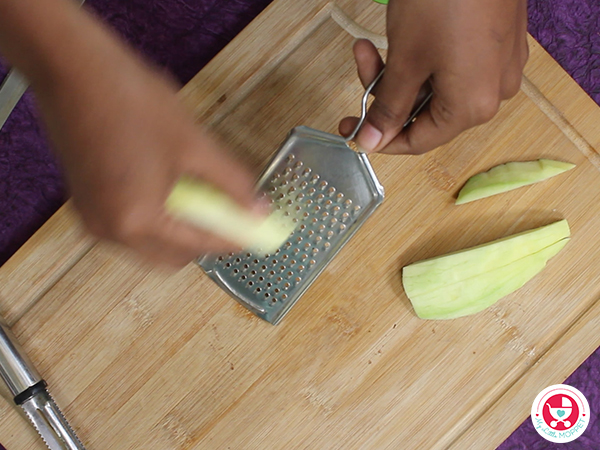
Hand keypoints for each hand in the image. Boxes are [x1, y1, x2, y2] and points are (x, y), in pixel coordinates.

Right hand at [31, 11, 260, 265]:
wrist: (72, 68)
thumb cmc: (133, 102)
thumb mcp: (194, 144)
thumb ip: (232, 183)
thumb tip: (259, 209)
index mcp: (137, 220)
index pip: (198, 246)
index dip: (232, 240)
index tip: (255, 234)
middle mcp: (109, 230)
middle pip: (171, 257)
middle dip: (203, 240)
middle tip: (228, 214)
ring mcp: (92, 218)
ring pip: (148, 245)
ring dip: (178, 230)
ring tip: (199, 196)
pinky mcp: (83, 201)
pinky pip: (128, 226)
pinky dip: (154, 219)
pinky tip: (169, 188)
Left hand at [340, 0, 527, 154]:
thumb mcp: (405, 60)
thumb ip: (388, 107)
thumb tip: (371, 142)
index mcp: (472, 107)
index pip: (418, 141)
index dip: (380, 138)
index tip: (353, 127)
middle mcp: (493, 92)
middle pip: (426, 111)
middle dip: (386, 91)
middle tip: (360, 63)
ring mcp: (499, 64)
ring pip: (437, 85)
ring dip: (400, 69)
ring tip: (369, 42)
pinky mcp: (499, 39)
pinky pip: (455, 64)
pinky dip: (424, 56)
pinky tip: (405, 33)